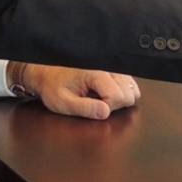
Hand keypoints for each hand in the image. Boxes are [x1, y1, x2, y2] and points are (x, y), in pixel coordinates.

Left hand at [16, 64, 141, 119]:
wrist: (48, 72)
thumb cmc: (54, 85)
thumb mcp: (63, 102)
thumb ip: (84, 108)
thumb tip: (105, 113)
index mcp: (97, 73)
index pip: (119, 96)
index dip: (108, 108)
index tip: (93, 108)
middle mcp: (109, 68)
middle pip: (130, 93)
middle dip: (116, 105)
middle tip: (97, 105)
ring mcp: (113, 68)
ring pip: (133, 89)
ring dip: (120, 99)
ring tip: (100, 99)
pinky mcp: (115, 70)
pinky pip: (129, 85)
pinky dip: (121, 93)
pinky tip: (105, 94)